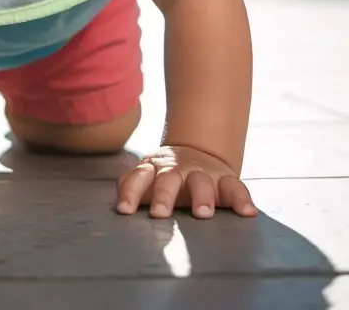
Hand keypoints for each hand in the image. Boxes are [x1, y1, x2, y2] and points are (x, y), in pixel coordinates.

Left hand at [116, 145, 257, 218]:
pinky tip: (248, 213)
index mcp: (154, 169)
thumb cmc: (164, 176)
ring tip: (202, 213)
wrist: (196, 153)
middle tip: (159, 213)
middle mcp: (177, 169)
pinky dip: (242, 199)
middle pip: (168, 179)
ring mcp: (202, 173)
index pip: (139, 178)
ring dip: (202, 197)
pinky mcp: (225, 179)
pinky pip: (235, 187)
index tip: (124, 211)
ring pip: (201, 182)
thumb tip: (119, 205)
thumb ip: (132, 187)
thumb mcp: (147, 177)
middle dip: (164, 196)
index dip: (130, 193)